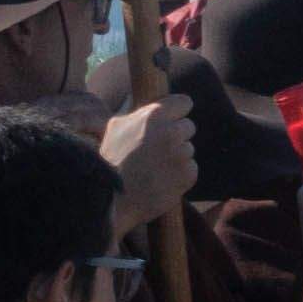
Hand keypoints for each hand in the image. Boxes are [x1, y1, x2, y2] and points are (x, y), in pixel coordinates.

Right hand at [99, 98, 195, 234]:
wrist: (113, 199)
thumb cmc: (112, 161)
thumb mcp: (116, 127)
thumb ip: (138, 113)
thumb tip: (149, 102)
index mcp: (154, 116)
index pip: (184, 102)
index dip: (177, 111)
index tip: (172, 119)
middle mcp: (171, 132)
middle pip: (188, 127)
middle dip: (177, 136)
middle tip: (157, 149)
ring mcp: (181, 154)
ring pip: (188, 149)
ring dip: (177, 157)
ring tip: (155, 168)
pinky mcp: (188, 175)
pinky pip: (190, 169)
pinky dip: (180, 175)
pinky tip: (162, 180)